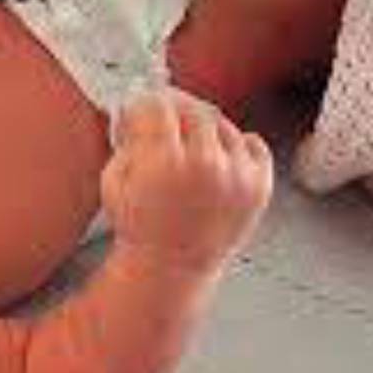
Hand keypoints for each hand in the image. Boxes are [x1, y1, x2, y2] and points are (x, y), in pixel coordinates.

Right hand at [101, 89, 272, 273]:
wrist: (172, 267)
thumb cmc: (139, 228)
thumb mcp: (112, 183)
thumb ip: (124, 142)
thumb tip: (137, 111)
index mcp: (163, 163)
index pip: (158, 106)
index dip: (146, 104)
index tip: (141, 109)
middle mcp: (205, 164)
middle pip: (194, 109)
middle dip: (176, 109)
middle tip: (166, 119)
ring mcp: (237, 175)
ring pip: (223, 124)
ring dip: (204, 128)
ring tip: (189, 148)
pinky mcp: (259, 185)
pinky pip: (253, 143)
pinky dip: (237, 144)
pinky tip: (218, 159)